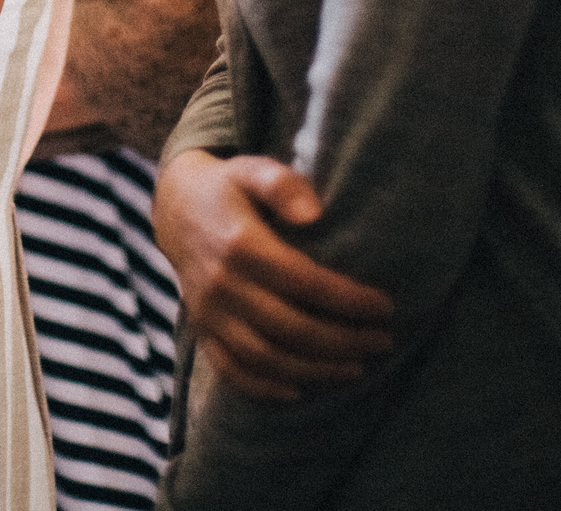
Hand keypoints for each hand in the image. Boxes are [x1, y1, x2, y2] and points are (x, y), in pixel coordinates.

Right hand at [153, 149, 393, 401]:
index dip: (350, 300)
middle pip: (292, 328)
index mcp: (241, 246)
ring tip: (356, 367)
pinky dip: (264, 388)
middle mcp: (222, 285)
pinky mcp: (202, 329)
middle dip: (344, 341)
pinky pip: (231, 370)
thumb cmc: (228, 187)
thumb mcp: (251, 169)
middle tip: (382, 341)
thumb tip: (315, 213)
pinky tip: (299, 390)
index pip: (306, 283)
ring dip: (315, 370)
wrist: (175, 209)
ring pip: (265, 357)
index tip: (386, 306)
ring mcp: (209, 313)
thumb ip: (282, 183)